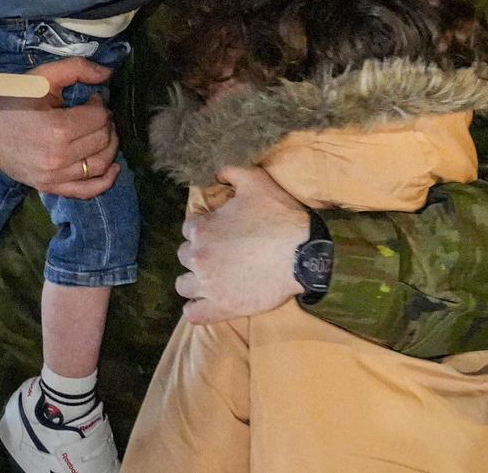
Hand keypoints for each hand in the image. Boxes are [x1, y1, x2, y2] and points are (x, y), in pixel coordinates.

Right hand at [0, 58, 119, 197]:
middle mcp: (58, 158)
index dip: (100, 104)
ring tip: (101, 132)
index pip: (99, 118)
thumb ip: (76, 68)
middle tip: (95, 114)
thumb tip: (108, 73)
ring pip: (100, 164)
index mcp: (56, 129)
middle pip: (103, 139)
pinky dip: (105, 181)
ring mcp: (54, 177)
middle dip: (106, 123)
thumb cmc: (13, 100)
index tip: (90, 99)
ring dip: (109, 146)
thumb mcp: (42, 77)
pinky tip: (113, 167)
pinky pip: (87, 191)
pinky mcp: (50, 188)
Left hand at [176, 166, 307, 323]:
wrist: (303, 254)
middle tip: (221, 253)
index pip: (189, 228)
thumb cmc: (280, 216)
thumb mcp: (256, 181)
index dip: (204, 228)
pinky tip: (207, 303)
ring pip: (184, 285)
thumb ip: (231, 172)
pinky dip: (196, 309)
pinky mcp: (222, 307)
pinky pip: (194, 314)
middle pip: (185, 256)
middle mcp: (199, 257)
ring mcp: (208, 285)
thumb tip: (217, 174)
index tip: (220, 231)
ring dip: (194, 280)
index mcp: (202, 229)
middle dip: (199, 253)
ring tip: (212, 278)